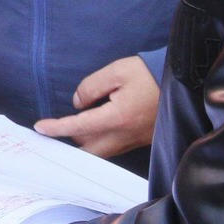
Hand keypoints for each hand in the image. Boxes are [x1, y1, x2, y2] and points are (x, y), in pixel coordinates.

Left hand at [34, 55, 158, 159]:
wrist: (183, 83)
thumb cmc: (149, 74)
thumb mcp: (116, 71)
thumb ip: (91, 87)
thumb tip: (78, 104)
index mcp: (118, 117)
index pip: (79, 127)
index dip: (57, 128)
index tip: (40, 128)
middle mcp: (125, 135)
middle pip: (89, 151)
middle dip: (69, 142)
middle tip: (53, 130)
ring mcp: (134, 141)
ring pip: (101, 152)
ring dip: (83, 143)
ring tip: (68, 130)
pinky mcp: (141, 141)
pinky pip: (114, 147)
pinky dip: (98, 142)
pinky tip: (91, 130)